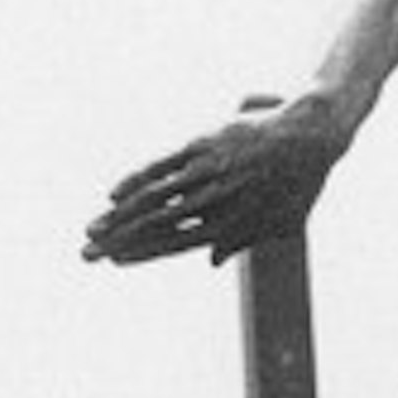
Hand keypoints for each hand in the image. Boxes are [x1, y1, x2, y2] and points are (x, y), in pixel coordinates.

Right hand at [83, 95, 347, 267]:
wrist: (311, 135)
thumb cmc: (302, 182)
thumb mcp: (283, 222)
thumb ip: (245, 241)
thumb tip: (211, 262)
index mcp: (232, 225)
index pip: (177, 244)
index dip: (143, 253)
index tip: (116, 261)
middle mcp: (215, 201)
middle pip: (156, 226)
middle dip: (118, 241)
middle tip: (86, 253)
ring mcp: (207, 172)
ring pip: (154, 198)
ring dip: (118, 215)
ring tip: (91, 230)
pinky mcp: (203, 144)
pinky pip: (163, 165)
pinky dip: (137, 180)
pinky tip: (114, 194)